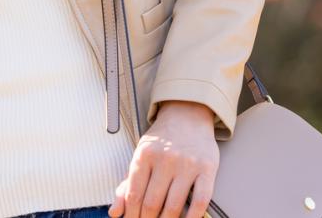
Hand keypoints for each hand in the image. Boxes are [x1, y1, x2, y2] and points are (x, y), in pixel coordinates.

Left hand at [111, 100, 217, 217]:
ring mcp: (187, 164)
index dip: (132, 214)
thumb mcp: (140, 154)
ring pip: (174, 206)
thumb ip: (127, 184)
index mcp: (144, 155)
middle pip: (152, 203)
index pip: (134, 194)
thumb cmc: (162, 139)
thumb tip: (115, 212)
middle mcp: (165, 159)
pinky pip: (201, 200)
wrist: (188, 114)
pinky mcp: (207, 168)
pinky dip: (193, 217)